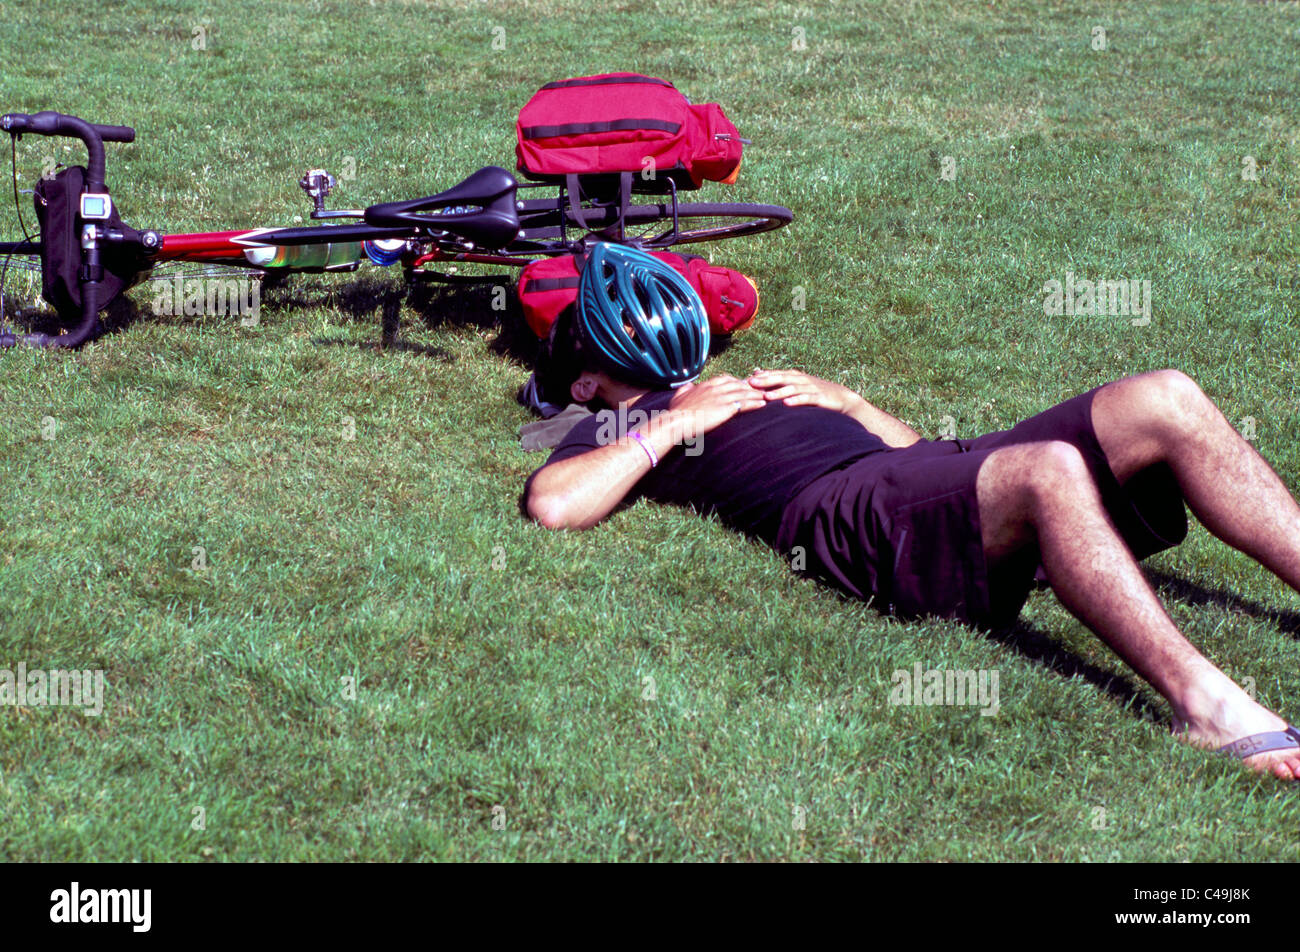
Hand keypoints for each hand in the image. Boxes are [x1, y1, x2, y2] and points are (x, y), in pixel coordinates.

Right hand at [665, 374, 765, 438]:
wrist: (678, 420)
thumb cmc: (677, 412)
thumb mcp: (679, 396)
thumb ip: (685, 389)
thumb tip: (688, 386)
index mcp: (706, 384)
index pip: (726, 379)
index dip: (737, 381)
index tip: (744, 384)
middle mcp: (716, 388)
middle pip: (738, 384)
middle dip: (751, 386)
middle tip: (761, 388)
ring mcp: (722, 397)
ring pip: (744, 392)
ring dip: (757, 394)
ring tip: (767, 396)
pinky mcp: (727, 408)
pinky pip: (745, 403)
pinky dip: (755, 403)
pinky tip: (763, 404)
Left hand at [746, 369, 865, 414]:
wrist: (842, 398)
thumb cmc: (815, 393)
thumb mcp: (797, 385)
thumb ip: (779, 381)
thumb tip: (757, 375)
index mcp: (795, 376)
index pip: (775, 374)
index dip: (761, 376)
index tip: (745, 380)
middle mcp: (802, 380)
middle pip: (782, 378)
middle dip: (766, 380)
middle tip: (751, 383)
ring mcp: (811, 388)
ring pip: (792, 388)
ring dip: (779, 392)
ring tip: (766, 396)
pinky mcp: (819, 398)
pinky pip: (806, 398)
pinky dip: (797, 400)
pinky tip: (787, 404)